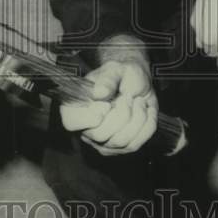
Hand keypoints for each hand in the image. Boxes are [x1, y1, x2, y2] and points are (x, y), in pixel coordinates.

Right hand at [60, 36, 157, 154]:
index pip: (71, 122)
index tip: (106, 105)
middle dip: (121, 114)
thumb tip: (99, 93)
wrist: (138, 82)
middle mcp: (87, 128)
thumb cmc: (122, 74)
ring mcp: (104, 142)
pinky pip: (136, 143)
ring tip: (138, 101)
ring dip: (137, 118)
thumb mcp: (115, 70)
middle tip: (128, 97)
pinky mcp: (121, 148)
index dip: (88, 117)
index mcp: (76, 107)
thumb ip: (107, 80)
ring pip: (121, 141)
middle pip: (100, 135)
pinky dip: (147, 125)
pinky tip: (146, 111)